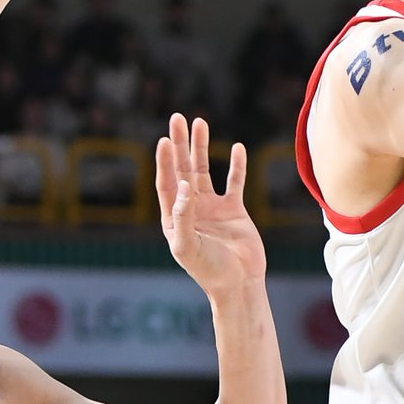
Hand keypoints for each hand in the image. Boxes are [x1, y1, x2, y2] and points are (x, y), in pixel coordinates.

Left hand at [156, 116, 264, 297]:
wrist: (239, 284)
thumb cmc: (209, 270)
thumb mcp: (187, 245)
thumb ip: (182, 215)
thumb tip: (183, 184)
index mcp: (174, 218)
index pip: (166, 182)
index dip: (164, 161)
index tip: (164, 139)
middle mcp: (191, 208)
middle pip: (182, 169)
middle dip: (179, 144)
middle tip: (177, 119)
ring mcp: (213, 208)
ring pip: (205, 170)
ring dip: (201, 147)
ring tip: (199, 122)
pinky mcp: (235, 210)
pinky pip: (235, 182)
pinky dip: (236, 166)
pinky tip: (237, 148)